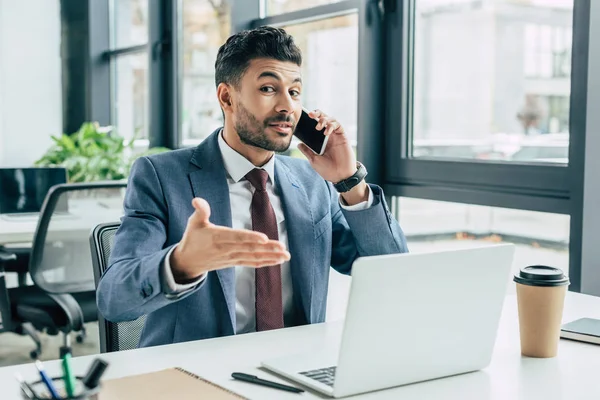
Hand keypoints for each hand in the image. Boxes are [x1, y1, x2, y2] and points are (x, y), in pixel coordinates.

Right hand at [170, 198, 290, 281]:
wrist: (187, 262)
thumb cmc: (193, 238)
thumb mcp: (193, 223)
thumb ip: (200, 211)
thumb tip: (197, 200)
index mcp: (217, 237)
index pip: (236, 237)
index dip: (250, 238)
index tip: (264, 238)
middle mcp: (226, 249)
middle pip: (249, 248)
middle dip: (268, 248)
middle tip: (283, 247)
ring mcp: (232, 257)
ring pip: (253, 257)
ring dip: (271, 257)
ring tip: (286, 255)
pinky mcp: (235, 262)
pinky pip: (252, 263)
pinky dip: (265, 262)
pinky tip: (278, 261)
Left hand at [297, 110, 356, 182]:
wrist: (340, 176)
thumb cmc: (328, 170)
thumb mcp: (314, 160)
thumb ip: (307, 151)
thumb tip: (298, 144)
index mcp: (320, 141)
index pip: (314, 126)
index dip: (309, 120)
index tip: (302, 117)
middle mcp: (328, 136)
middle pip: (322, 118)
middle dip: (317, 113)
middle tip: (310, 115)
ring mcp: (335, 135)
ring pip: (331, 119)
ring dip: (324, 119)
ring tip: (319, 126)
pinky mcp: (343, 136)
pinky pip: (338, 125)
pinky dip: (332, 125)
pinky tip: (326, 132)